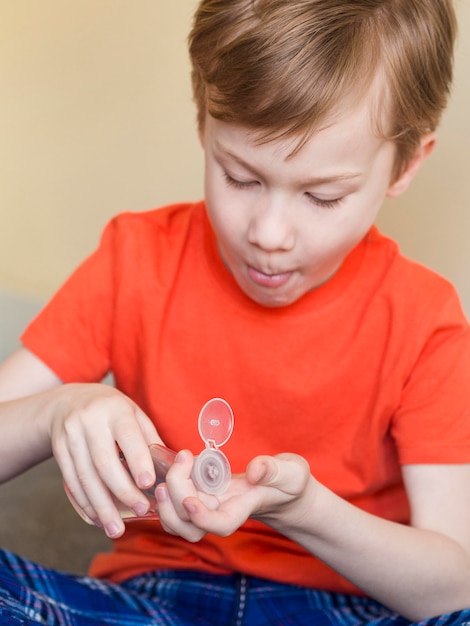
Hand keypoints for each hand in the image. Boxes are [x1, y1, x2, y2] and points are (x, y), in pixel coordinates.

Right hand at [48, 383, 159, 537]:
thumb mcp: (133, 413)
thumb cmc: (112, 411)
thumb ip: (149, 439)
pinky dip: (85, 503)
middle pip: (104, 462)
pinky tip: (97, 519)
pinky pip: (71, 482)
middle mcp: (89, 421)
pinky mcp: (59, 451)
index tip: (148, 484)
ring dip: (102, 506)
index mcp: (115, 410)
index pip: (127, 436)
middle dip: (122, 491)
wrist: (69, 402)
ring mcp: (70, 436)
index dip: (137, 461)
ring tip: (116, 529)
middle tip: (140, 510)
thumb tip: (173, 469)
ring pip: (85, 476)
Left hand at [156, 451, 311, 541]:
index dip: (201, 518)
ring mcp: (208, 507)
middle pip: (190, 525)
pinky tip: (178, 464)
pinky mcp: (200, 496)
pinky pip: (175, 504)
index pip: (219, 525)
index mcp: (243, 509)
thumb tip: (254, 471)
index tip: (190, 500)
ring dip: (166, 500)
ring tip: (173, 465)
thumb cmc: (289, 481)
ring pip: (177, 521)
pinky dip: (169, 489)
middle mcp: (221, 513)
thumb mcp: (292, 472)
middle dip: (176, 498)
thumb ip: (275, 470)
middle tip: (181, 461)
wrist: (283, 488)